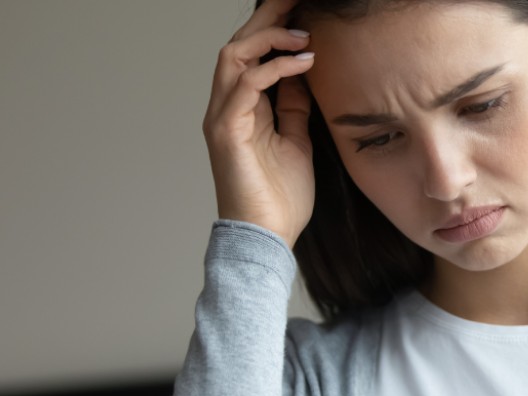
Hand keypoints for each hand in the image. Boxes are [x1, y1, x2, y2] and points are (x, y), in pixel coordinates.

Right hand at [203, 0, 315, 245]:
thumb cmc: (280, 199)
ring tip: (304, 32)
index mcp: (241, 109)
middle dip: (268, 19)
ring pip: (234, 56)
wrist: (268, 239)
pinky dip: (275, 67)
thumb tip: (304, 75)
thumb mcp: (297, 141)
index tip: (304, 13)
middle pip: (238, 45)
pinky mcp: (228, 132)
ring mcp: (222, 118)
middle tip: (297, 1)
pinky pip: (247, 84)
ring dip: (269, 37)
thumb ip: (294, 108)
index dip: (273, 29)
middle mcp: (225, 108)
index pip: (250, 55)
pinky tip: (304, 61)